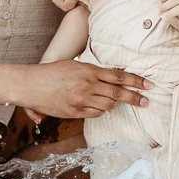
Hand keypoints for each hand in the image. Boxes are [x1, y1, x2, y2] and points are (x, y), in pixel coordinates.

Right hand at [21, 59, 149, 118]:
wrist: (30, 84)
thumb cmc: (51, 72)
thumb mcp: (74, 65)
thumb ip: (92, 71)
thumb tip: (110, 77)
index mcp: (89, 70)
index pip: (118, 75)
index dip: (135, 81)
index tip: (148, 85)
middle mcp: (88, 85)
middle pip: (118, 93)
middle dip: (135, 97)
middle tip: (147, 101)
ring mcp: (82, 99)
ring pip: (108, 105)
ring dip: (114, 104)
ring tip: (116, 102)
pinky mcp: (75, 111)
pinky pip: (95, 113)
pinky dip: (100, 110)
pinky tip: (99, 107)